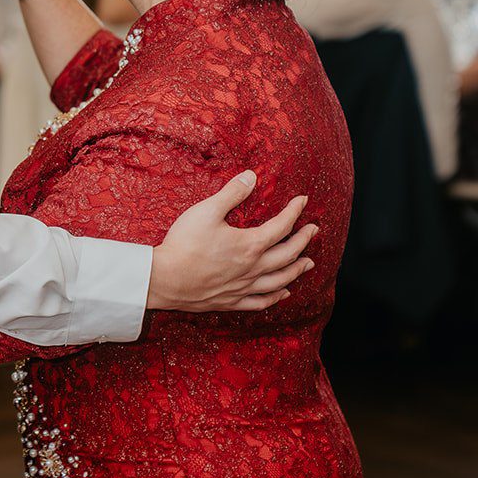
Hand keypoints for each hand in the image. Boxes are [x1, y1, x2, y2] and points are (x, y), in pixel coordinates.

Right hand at [148, 173, 316, 312]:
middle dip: (304, 240)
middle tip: (314, 230)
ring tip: (309, 263)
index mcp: (249, 245)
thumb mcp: (206, 211)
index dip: (294, 212)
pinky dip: (276, 297)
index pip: (281, 226)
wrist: (164, 279)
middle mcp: (253, 268)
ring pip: (280, 280)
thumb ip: (231, 193)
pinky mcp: (231, 300)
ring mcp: (243, 287)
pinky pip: (261, 301)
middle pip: (287, 254)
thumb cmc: (184, 244)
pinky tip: (283, 294)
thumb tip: (251, 176)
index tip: (302, 201)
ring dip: (297, 270)